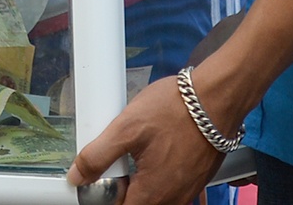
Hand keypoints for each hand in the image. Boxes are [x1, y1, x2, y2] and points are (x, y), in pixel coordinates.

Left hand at [65, 76, 221, 204]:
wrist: (217, 97)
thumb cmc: (175, 110)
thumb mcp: (127, 127)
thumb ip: (98, 155)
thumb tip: (76, 177)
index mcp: (152, 194)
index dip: (105, 195)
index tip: (102, 177)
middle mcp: (173, 199)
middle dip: (123, 188)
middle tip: (120, 160)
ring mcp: (188, 191)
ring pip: (156, 197)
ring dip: (142, 182)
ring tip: (138, 152)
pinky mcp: (198, 179)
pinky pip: (173, 188)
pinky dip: (160, 176)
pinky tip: (158, 151)